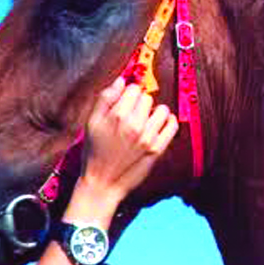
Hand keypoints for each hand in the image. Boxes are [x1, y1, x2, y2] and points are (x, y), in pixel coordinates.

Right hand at [79, 77, 177, 202]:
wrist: (102, 184)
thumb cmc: (94, 153)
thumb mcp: (91, 123)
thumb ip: (105, 99)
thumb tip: (121, 80)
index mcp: (117, 115)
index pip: (133, 88)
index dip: (128, 95)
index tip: (124, 104)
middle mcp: (134, 124)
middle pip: (147, 98)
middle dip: (140, 104)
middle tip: (131, 118)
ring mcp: (148, 137)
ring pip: (161, 109)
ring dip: (154, 113)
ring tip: (144, 123)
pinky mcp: (157, 149)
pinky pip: (172, 125)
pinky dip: (168, 122)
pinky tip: (159, 126)